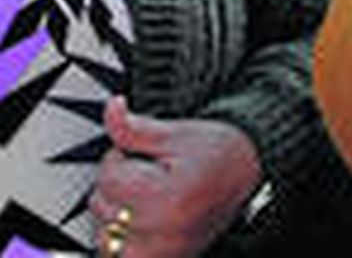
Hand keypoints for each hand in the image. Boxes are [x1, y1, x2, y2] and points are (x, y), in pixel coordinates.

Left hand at [90, 98, 262, 256]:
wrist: (248, 173)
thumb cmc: (219, 151)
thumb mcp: (178, 132)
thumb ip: (135, 127)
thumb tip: (111, 109)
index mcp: (169, 199)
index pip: (109, 180)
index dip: (117, 157)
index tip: (138, 153)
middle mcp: (165, 234)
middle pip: (103, 208)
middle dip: (114, 185)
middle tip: (143, 172)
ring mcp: (165, 254)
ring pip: (105, 238)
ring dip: (112, 215)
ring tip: (140, 195)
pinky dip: (120, 241)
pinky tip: (138, 220)